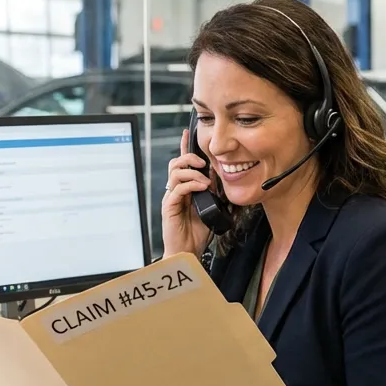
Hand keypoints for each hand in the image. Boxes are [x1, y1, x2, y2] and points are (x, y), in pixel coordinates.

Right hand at [161, 129, 214, 257]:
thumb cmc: (197, 232)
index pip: (182, 164)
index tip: (188, 133)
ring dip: (192, 172)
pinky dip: (191, 185)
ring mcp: (171, 198)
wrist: (188, 251)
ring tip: (205, 180)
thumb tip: (215, 174)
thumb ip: (211, 191)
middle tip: (203, 163)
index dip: (184, 147)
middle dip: (189, 157)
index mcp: (184, 189)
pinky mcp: (169, 207)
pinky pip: (177, 189)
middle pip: (175, 163)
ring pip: (175, 173)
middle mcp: (175, 191)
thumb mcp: (210, 207)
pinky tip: (202, 188)